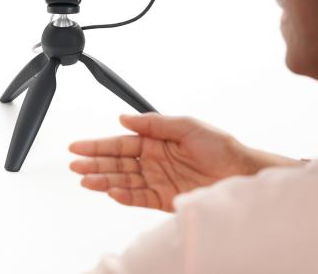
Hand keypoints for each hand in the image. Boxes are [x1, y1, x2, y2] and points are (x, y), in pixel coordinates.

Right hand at [69, 113, 297, 211]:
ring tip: (85, 180)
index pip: (121, 144)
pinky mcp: (165, 200)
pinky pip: (140, 198)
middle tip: (74, 164)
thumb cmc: (221, 147)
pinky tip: (111, 192)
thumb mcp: (187, 125)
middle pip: (117, 163)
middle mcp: (154, 161)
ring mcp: (158, 181)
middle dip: (94, 163)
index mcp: (156, 142)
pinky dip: (125, 196)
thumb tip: (125, 117)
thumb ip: (154, 123)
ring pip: (124, 181)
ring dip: (104, 180)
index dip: (98, 145)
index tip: (78, 146)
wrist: (243, 174)